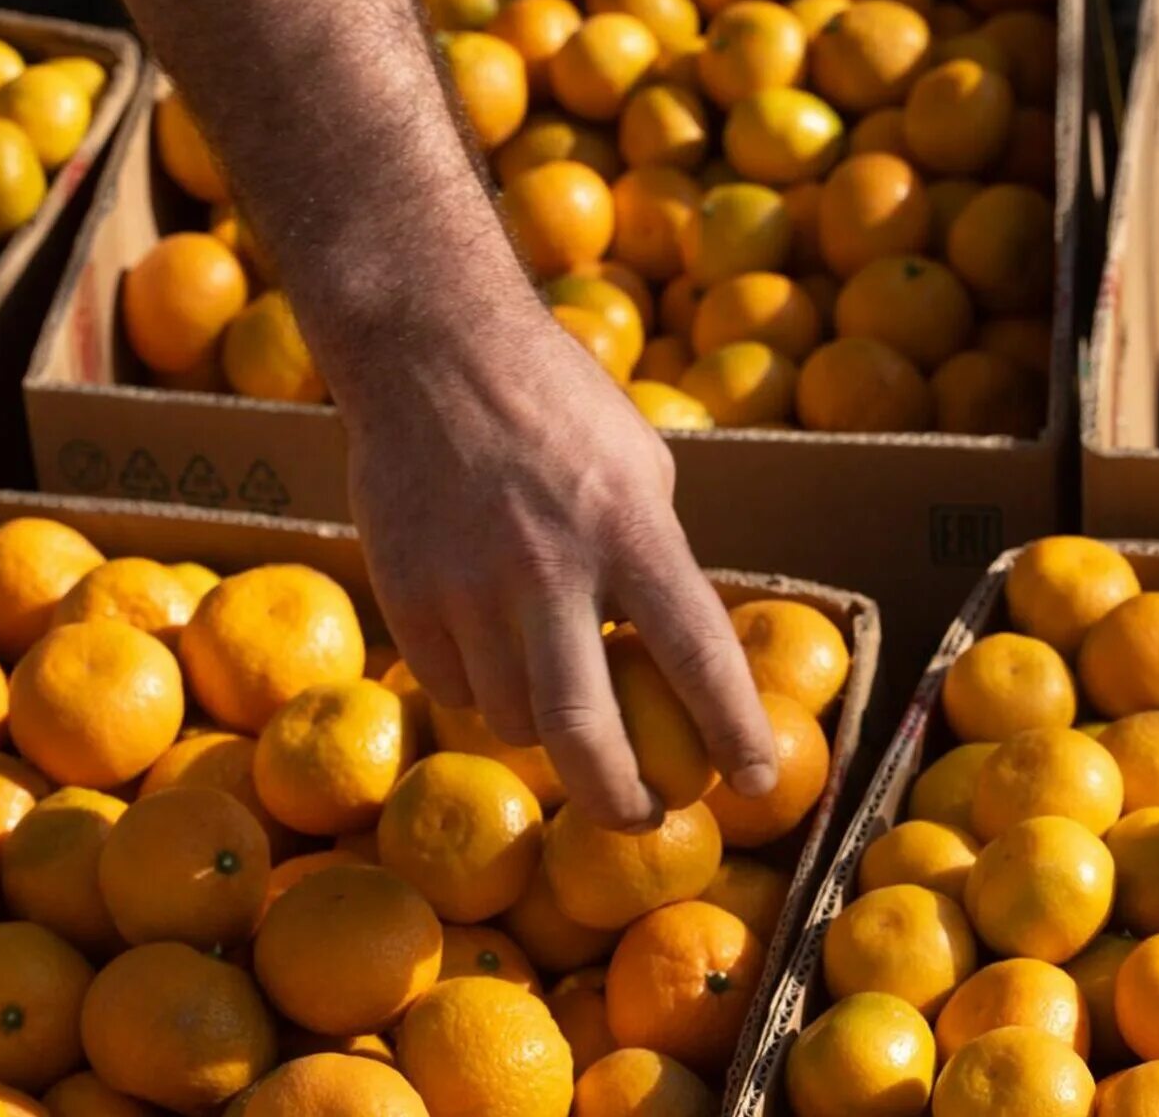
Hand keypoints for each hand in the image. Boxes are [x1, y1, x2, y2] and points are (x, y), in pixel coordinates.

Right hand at [343, 306, 777, 828]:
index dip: (733, 731)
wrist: (429, 346)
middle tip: (646, 812)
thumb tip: (675, 655)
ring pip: (512, 721)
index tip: (753, 783)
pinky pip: (451, 687)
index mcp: (629, 526)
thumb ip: (654, 559)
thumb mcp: (640, 465)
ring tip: (564, 697)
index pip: (696, 654)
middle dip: (623, 800)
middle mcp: (547, 565)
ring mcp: (466, 585)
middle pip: (585, 733)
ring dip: (549, 732)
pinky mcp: (404, 592)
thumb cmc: (555, 397)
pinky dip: (483, 689)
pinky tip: (496, 649)